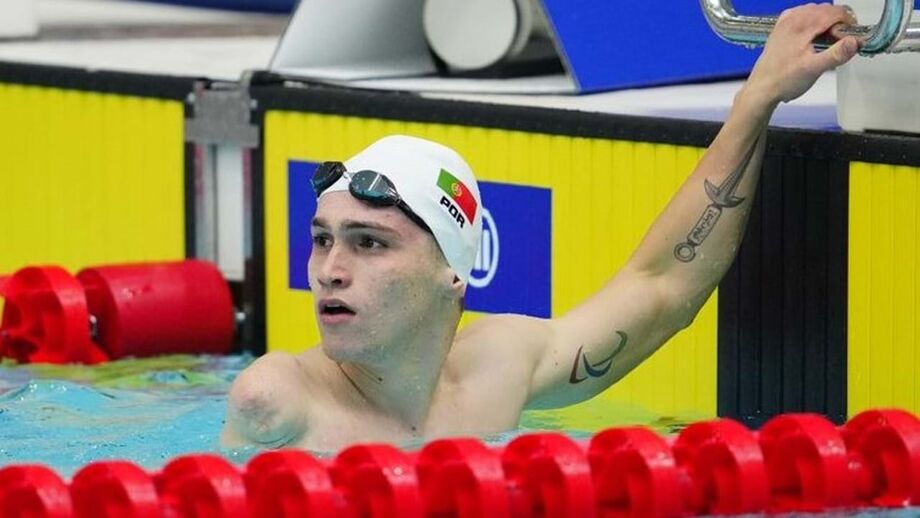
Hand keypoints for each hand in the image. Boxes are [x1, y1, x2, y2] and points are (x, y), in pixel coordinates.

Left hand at [746, 3, 860, 106]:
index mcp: (801, 24)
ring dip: (826, 23)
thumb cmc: (783, 80)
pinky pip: (803, 17)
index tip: (851, 38)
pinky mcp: (781, 29)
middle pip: (826, 10)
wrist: (761, 89)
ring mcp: (785, 23)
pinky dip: (813, 24)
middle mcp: (792, 19)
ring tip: (827, 43)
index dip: (849, 23)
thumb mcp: (815, 69)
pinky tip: (814, 39)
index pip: (835, 12)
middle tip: (840, 44)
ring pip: (815, 12)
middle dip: (838, 24)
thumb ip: (837, 54)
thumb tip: (855, 42)